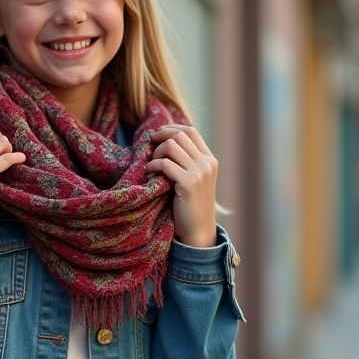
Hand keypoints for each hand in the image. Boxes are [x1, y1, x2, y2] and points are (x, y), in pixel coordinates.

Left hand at [145, 125, 217, 247]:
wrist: (198, 230)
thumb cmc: (190, 205)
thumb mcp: (194, 179)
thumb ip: (186, 161)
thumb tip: (165, 141)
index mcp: (209, 160)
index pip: (191, 131)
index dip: (171, 128)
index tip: (158, 134)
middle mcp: (207, 163)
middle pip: (180, 135)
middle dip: (160, 137)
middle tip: (149, 146)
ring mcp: (199, 173)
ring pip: (171, 146)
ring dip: (156, 153)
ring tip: (151, 164)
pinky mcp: (189, 184)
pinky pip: (165, 164)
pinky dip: (152, 166)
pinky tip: (148, 174)